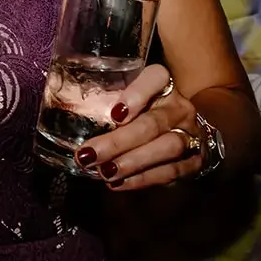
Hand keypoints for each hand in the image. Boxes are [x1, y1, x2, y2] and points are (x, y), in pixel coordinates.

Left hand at [75, 64, 205, 189]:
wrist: (187, 131)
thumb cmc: (145, 111)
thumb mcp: (129, 99)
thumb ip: (106, 100)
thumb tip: (65, 111)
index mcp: (164, 85)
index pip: (156, 78)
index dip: (136, 94)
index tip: (114, 113)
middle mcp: (180, 107)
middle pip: (152, 123)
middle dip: (119, 141)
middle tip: (89, 155)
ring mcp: (191, 134)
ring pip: (166, 148)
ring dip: (132, 162)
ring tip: (105, 172)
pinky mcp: (195, 161)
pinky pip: (171, 172)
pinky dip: (143, 179)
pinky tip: (118, 183)